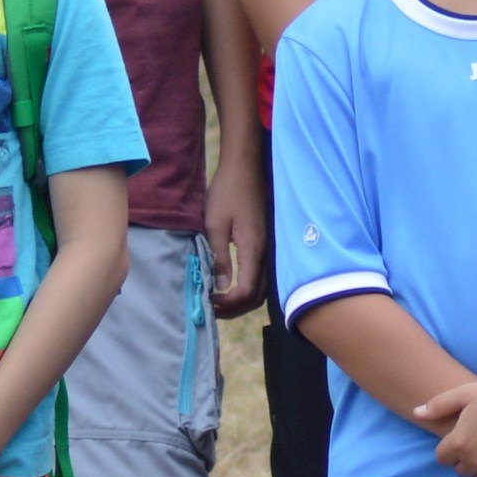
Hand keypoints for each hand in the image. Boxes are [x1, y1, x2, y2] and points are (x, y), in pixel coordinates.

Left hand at [206, 149, 272, 317]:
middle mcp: (266, 252)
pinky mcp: (266, 243)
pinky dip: (247, 288)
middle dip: (235, 309)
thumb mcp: (214, 224)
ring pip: (261, 288)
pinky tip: (231, 283)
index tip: (208, 301)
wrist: (246, 168)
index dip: (227, 304)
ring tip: (219, 299)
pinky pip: (261, 276)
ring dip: (241, 300)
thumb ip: (218, 257)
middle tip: (211, 308)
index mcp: (253, 248)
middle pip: (257, 297)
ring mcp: (269, 248)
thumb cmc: (228, 191)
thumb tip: (219, 288)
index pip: (246, 291)